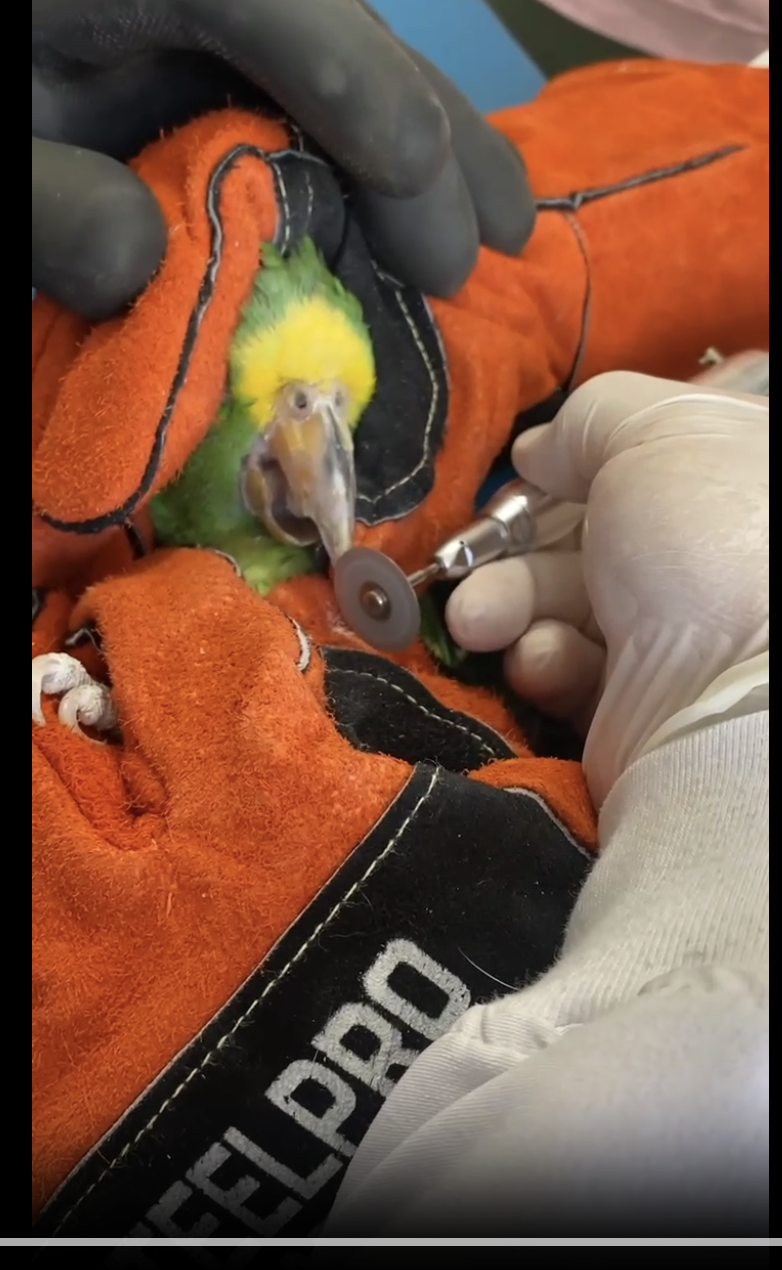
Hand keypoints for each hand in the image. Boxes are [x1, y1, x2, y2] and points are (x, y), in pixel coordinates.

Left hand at [32, 0, 534, 319]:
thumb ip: (46, 207)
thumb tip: (144, 261)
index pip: (298, 22)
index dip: (383, 125)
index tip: (438, 234)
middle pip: (357, 35)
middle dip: (442, 141)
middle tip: (504, 240)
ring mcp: (229, 13)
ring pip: (358, 57)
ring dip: (433, 145)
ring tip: (501, 224)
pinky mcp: (221, 44)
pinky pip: (319, 83)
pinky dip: (376, 146)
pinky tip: (413, 203)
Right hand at [446, 371, 768, 805]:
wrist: (737, 694)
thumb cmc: (709, 538)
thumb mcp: (653, 434)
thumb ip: (588, 421)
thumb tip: (539, 451)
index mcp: (722, 480)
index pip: (640, 457)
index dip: (576, 458)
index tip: (532, 467)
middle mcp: (698, 556)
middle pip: (580, 535)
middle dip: (510, 545)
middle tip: (464, 560)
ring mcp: (667, 633)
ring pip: (559, 604)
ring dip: (505, 604)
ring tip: (478, 618)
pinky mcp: (630, 704)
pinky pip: (567, 670)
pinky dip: (542, 660)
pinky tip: (538, 659)